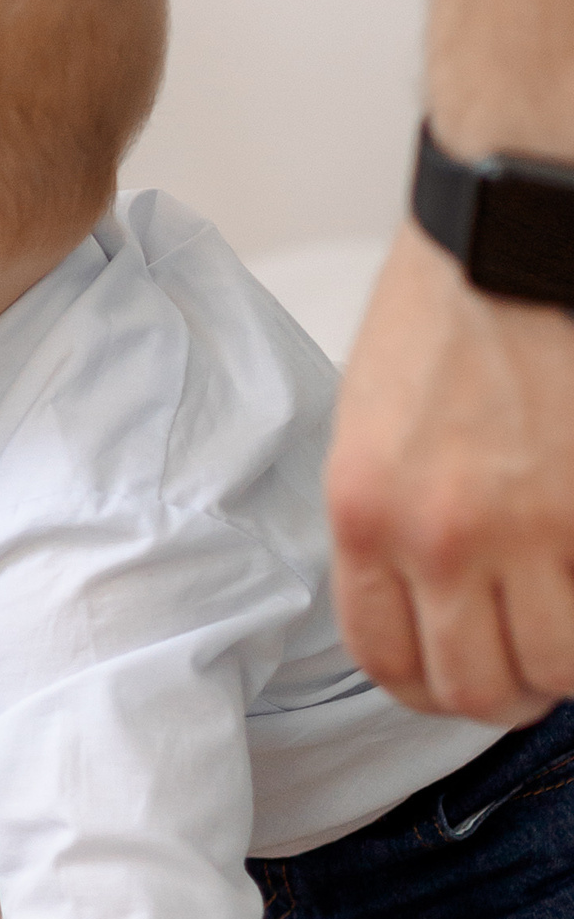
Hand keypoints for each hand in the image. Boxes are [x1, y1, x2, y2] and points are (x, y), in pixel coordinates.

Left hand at [328, 223, 573, 723]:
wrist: (521, 227)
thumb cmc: (451, 312)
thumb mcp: (373, 426)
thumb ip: (391, 523)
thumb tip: (426, 604)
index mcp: (366, 514)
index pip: (387, 660)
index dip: (433, 689)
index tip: (466, 681)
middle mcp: (443, 536)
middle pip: (477, 686)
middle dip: (511, 691)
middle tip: (540, 664)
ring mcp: (537, 526)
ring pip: (561, 667)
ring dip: (571, 663)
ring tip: (572, 621)